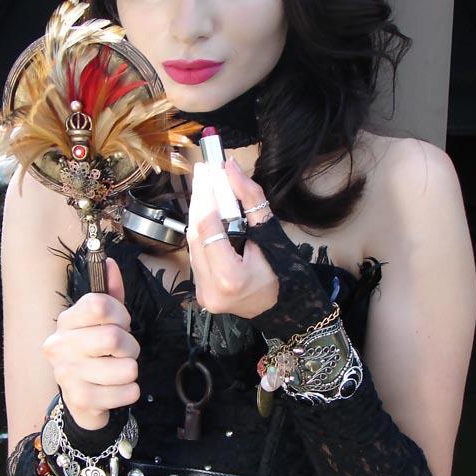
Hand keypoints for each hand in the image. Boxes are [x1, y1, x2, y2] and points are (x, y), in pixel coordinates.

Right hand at [41, 258, 139, 430]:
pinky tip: (116, 390)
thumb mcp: (103, 322)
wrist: (81, 399)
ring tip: (118, 372)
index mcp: (66, 321)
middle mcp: (60, 345)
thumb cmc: (95, 353)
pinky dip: (131, 391)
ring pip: (127, 367)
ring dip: (131, 370)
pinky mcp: (80, 400)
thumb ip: (110, 293)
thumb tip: (110, 262)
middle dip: (131, 346)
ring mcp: (67, 374)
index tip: (120, 324)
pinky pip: (128, 392)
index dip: (121, 314)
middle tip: (123, 352)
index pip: (100, 305)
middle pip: (114, 337)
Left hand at [186, 157, 279, 318]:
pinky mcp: (200, 292)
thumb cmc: (282, 272)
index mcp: (229, 277)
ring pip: (192, 244)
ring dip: (198, 215)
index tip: (207, 172)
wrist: (280, 307)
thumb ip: (250, 200)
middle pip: (195, 234)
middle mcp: (210, 288)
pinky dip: (201, 233)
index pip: (208, 229)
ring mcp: (202, 293)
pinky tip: (207, 214)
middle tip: (204, 173)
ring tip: (206, 188)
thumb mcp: (270, 233)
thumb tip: (231, 168)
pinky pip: (196, 255)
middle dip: (199, 201)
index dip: (206, 197)